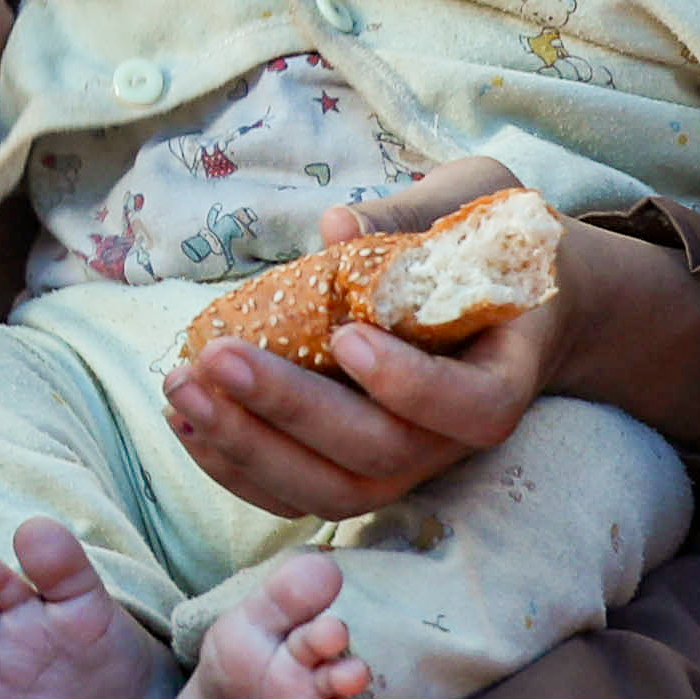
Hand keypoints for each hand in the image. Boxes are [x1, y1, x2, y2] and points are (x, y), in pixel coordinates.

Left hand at [157, 163, 552, 522]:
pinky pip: (297, 493)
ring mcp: (408, 465)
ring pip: (332, 491)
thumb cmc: (494, 246)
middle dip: (288, 410)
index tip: (347, 334)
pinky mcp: (359, 471)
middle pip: (380, 455)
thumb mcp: (471, 205)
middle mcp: (456, 438)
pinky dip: (236, 465)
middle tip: (215, 356)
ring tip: (182, 387)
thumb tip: (335, 226)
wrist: (517, 305)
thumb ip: (411, 218)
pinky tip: (186, 416)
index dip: (408, 384)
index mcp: (505, 372)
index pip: (472, 408)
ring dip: (247, 445)